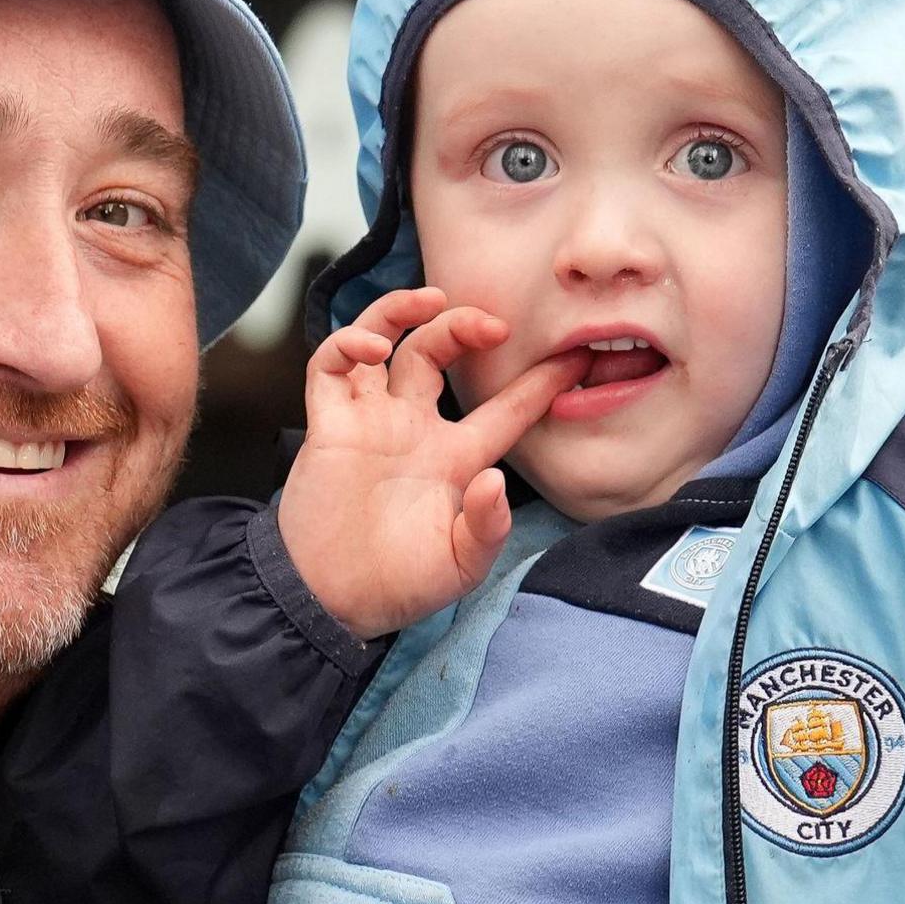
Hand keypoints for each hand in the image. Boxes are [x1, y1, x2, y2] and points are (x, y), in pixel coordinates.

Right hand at [277, 288, 590, 640]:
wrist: (331, 601)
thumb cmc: (398, 586)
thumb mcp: (461, 565)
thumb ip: (487, 526)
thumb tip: (496, 480)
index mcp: (454, 458)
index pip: (503, 409)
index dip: (539, 383)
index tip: (576, 360)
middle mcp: (412, 429)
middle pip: (438, 353)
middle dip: (464, 327)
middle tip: (491, 323)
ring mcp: (369, 422)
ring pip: (384, 343)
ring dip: (402, 312)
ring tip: (429, 302)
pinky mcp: (328, 425)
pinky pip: (331, 368)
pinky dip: (347, 344)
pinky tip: (371, 347)